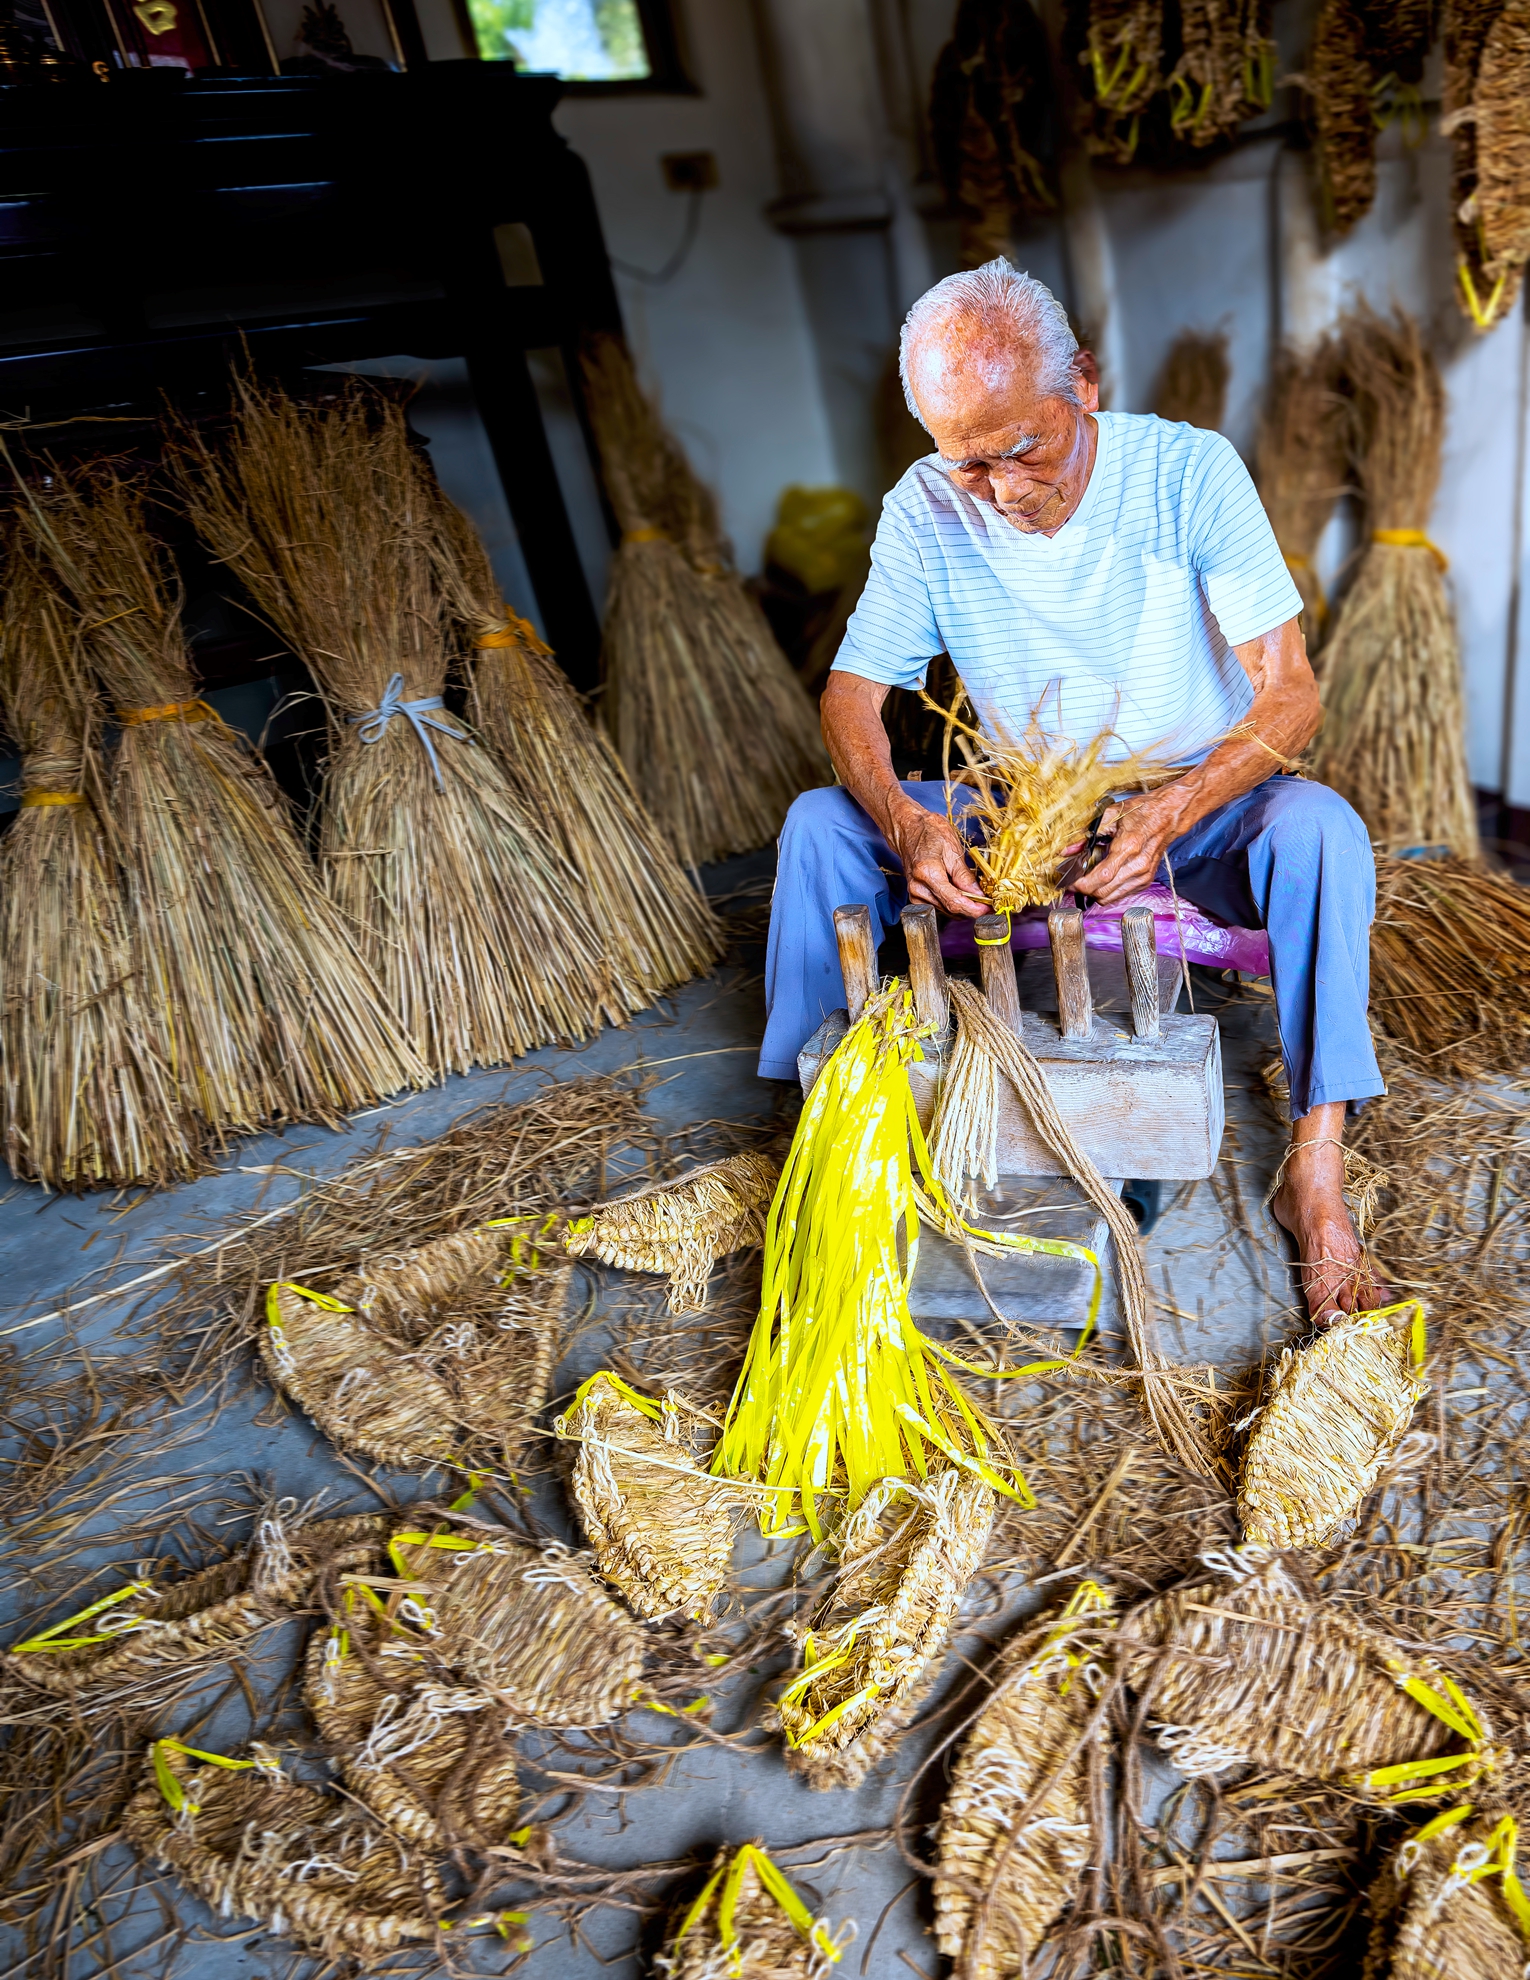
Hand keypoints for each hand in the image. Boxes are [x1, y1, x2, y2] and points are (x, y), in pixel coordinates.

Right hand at [886, 798, 989, 917]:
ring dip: (962, 908)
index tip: (988, 909)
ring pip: (945, 910)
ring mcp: (915, 893)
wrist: (909, 829)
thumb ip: (964, 875)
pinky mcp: (915, 896)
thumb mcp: (952, 848)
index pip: (954, 901)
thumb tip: (978, 894)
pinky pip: (938, 907)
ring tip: (977, 898)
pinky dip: (952, 904)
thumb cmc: (929, 832)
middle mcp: (918, 887)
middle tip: (987, 904)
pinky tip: (961, 896)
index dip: (973, 909)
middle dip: (971, 909)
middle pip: (950, 909)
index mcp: (927, 873)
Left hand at [1073, 791, 1181, 904]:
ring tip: (1086, 880)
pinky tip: (1103, 879)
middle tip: (1074, 880)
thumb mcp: (1111, 815)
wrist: (1168, 815)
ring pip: (1110, 898)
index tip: (1070, 881)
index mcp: (1128, 846)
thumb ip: (1086, 834)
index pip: (1101, 877)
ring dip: (1094, 893)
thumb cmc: (1142, 811)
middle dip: (1084, 890)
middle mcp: (1138, 865)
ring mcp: (1143, 875)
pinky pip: (1120, 894)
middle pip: (1103, 892)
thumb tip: (1066, 850)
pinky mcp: (1146, 880)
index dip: (1081, 884)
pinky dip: (1107, 891)